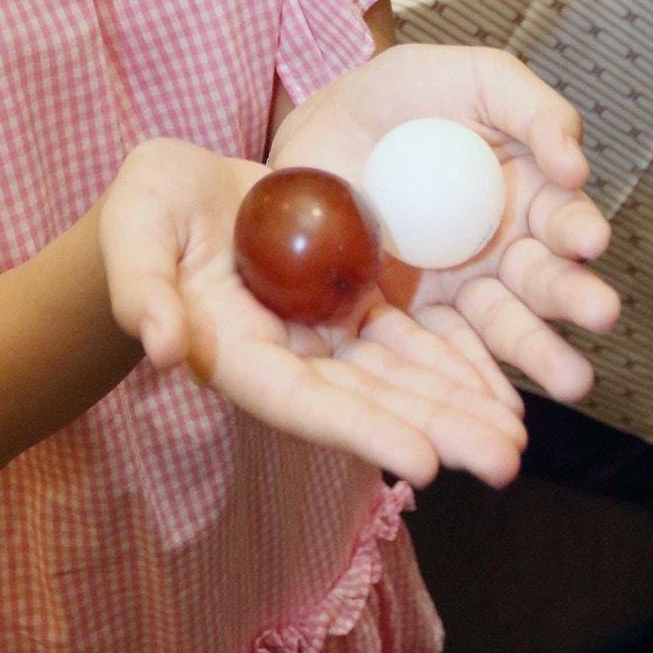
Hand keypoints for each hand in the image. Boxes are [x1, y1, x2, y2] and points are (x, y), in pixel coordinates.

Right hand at [98, 138, 526, 487]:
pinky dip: (452, 357)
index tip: (424, 461)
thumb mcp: (133, 233)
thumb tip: (163, 346)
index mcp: (234, 353)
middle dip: (436, 431)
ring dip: (457, 406)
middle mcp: (287, 356)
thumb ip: (142, 288)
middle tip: (507, 459)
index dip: (361, 430)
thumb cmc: (143, 212)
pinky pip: (406, 335)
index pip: (302, 401)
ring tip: (519, 437)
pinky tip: (501, 382)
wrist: (174, 191)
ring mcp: (321, 333)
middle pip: (366, 403)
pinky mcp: (347, 301)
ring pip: (397, 376)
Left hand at [268, 45, 619, 405]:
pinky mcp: (406, 314)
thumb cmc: (413, 87)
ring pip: (502, 328)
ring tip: (573, 380)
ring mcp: (456, 289)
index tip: (589, 238)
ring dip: (538, 354)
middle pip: (542, 281)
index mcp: (530, 195)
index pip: (562, 217)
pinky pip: (437, 351)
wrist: (327, 116)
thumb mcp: (480, 77)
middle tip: (602, 314)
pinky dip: (465, 379)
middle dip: (574, 300)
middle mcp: (502, 250)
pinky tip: (489, 400)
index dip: (578, 228)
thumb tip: (578, 165)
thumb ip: (535, 110)